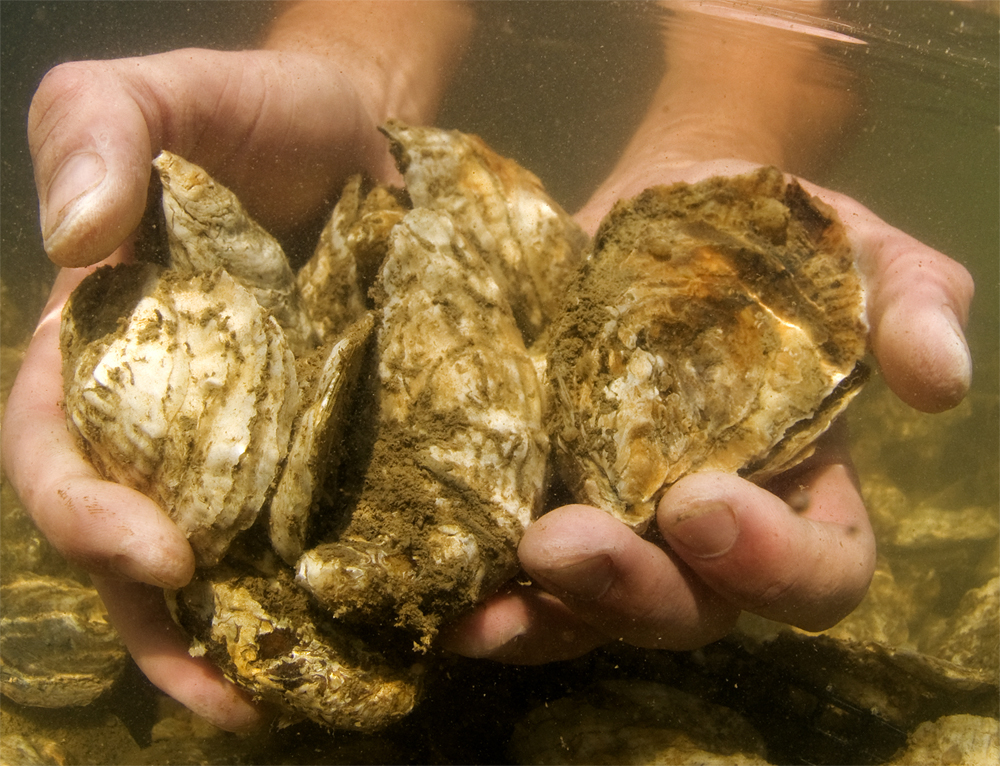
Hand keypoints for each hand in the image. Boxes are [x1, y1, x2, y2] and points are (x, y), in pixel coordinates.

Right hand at [2, 46, 404, 731]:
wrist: (370, 138)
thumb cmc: (259, 114)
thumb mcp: (166, 94)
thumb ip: (95, 132)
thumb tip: (74, 239)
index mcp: (103, 359)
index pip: (58, 459)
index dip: (88, 520)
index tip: (157, 555)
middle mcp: (174, 424)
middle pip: (148, 553)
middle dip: (176, 634)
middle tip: (238, 698)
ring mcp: (262, 447)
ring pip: (241, 567)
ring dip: (266, 643)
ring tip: (316, 700)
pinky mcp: (343, 450)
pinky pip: (337, 531)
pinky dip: (353, 587)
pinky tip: (397, 627)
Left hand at [440, 161, 973, 663]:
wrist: (661, 212)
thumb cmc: (772, 242)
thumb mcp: (856, 256)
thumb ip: (909, 306)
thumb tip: (938, 382)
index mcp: (803, 493)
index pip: (819, 573)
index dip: (773, 566)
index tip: (701, 501)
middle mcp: (708, 533)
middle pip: (693, 611)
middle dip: (632, 591)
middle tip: (564, 544)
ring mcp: (622, 523)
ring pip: (596, 611)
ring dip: (545, 615)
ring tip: (487, 597)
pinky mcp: (550, 500)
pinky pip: (524, 579)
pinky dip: (491, 597)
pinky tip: (444, 599)